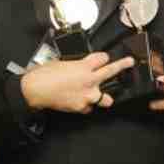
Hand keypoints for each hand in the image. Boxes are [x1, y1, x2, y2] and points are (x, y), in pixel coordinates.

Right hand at [20, 52, 134, 113]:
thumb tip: (81, 68)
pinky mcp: (81, 107)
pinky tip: (78, 102)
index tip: (102, 57)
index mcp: (84, 66)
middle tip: (128, 62)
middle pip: (111, 71)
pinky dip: (85, 105)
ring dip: (103, 95)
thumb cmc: (44, 74)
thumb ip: (76, 66)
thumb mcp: (62, 63)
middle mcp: (90, 80)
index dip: (102, 57)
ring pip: (106, 98)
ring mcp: (87, 95)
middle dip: (122, 65)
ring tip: (100, 95)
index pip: (102, 58)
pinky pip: (89, 107)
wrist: (35, 90)